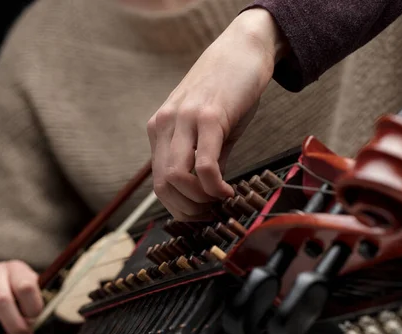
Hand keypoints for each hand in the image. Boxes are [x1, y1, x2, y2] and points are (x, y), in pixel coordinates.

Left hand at [148, 8, 288, 220]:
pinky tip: (228, 190)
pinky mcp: (208, 117)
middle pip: (163, 185)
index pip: (158, 182)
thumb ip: (205, 158)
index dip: (178, 207)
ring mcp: (184, 119)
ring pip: (177, 177)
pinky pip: (205, 164)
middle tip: (211, 213)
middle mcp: (165, 124)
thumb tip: (208, 193)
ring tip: (220, 200)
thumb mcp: (211, 128)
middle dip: (188, 210)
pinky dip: (215, 187)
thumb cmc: (229, 91)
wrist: (243, 51)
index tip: (201, 215)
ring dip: (200, 200)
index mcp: (162, 128)